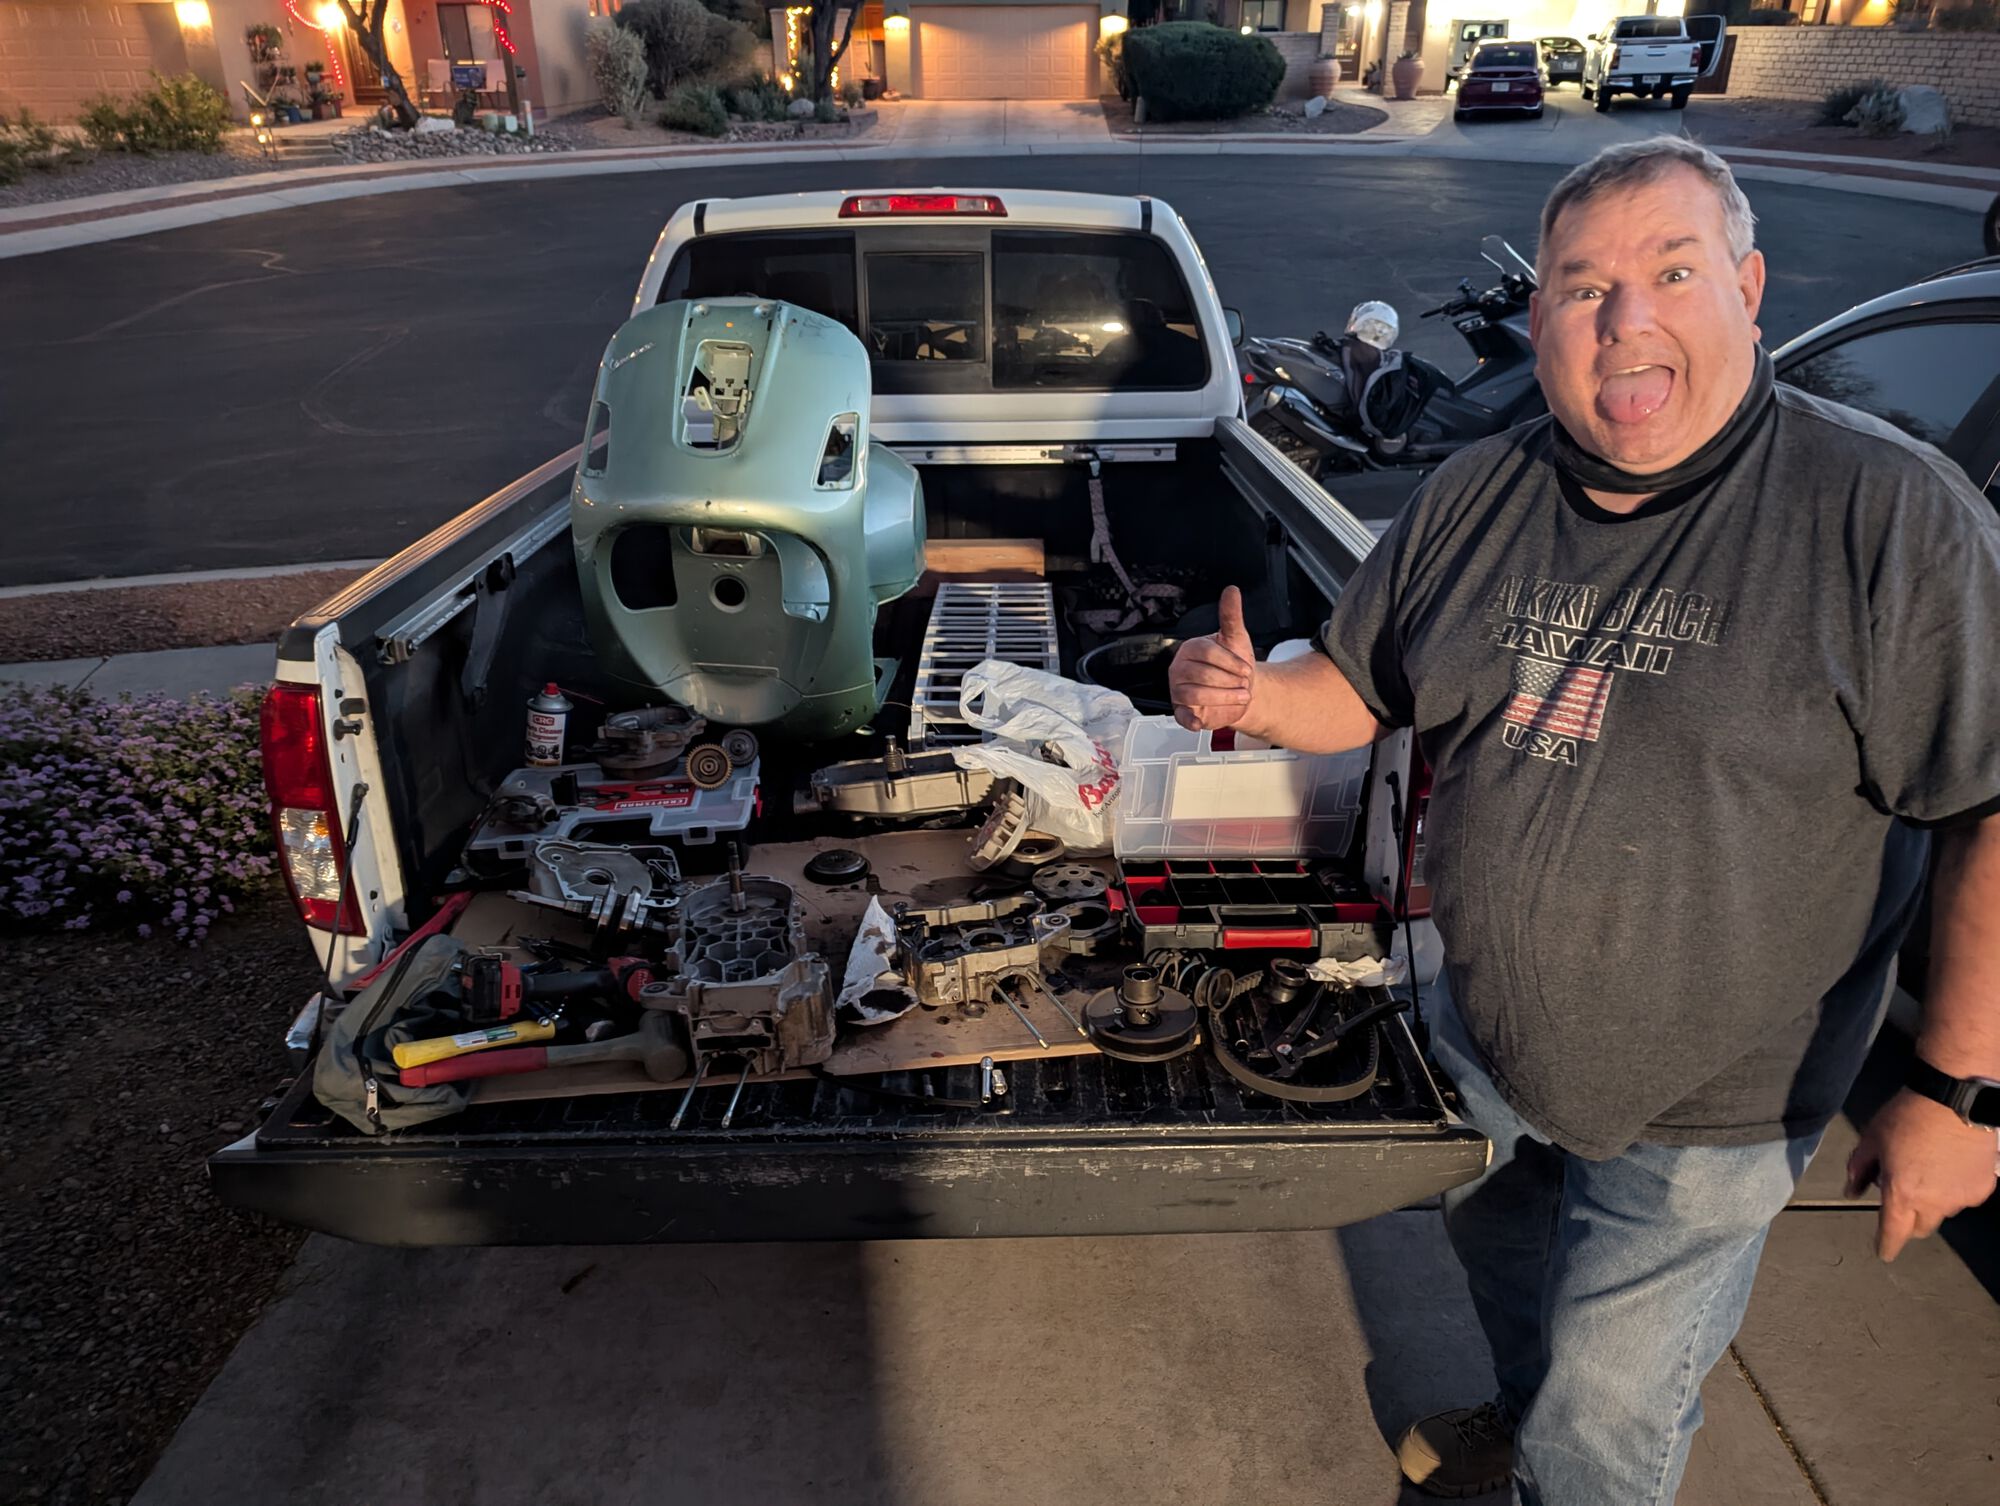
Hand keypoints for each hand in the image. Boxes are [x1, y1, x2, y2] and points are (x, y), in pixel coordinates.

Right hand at [1170, 585, 1257, 732]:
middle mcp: (1180, 669)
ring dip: (1224, 698)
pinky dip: (1190, 721)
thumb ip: (1231, 616)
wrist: (1243, 691)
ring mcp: (1179, 690)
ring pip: (1197, 695)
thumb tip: (1231, 591)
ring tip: (1239, 696)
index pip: (1206, 652)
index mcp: (1191, 649)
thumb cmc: (1236, 666)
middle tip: (1243, 684)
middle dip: (1229, 682)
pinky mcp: (1183, 711)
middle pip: (1203, 675)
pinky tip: (1200, 722)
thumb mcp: (1236, 638)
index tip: (1246, 669)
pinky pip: (1182, 716)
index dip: (1230, 662)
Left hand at [1846, 1088, 1997, 1261]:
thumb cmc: (1908, 1116)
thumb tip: (1851, 1190)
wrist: (1955, 1099)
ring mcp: (1962, 1198)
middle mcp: (1934, 1203)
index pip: (1893, 1233)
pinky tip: (1949, 1165)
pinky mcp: (1983, 1188)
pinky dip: (1954, 1189)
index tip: (1884, 1252)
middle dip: (1908, 1219)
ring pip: (1943, 1212)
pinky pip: (1964, 1198)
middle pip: (1920, 1227)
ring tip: (1927, 1169)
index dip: (1886, 1245)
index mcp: (1902, 1193)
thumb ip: (1859, 1169)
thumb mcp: (1871, 1139)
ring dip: (1933, 1202)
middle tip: (1902, 1194)